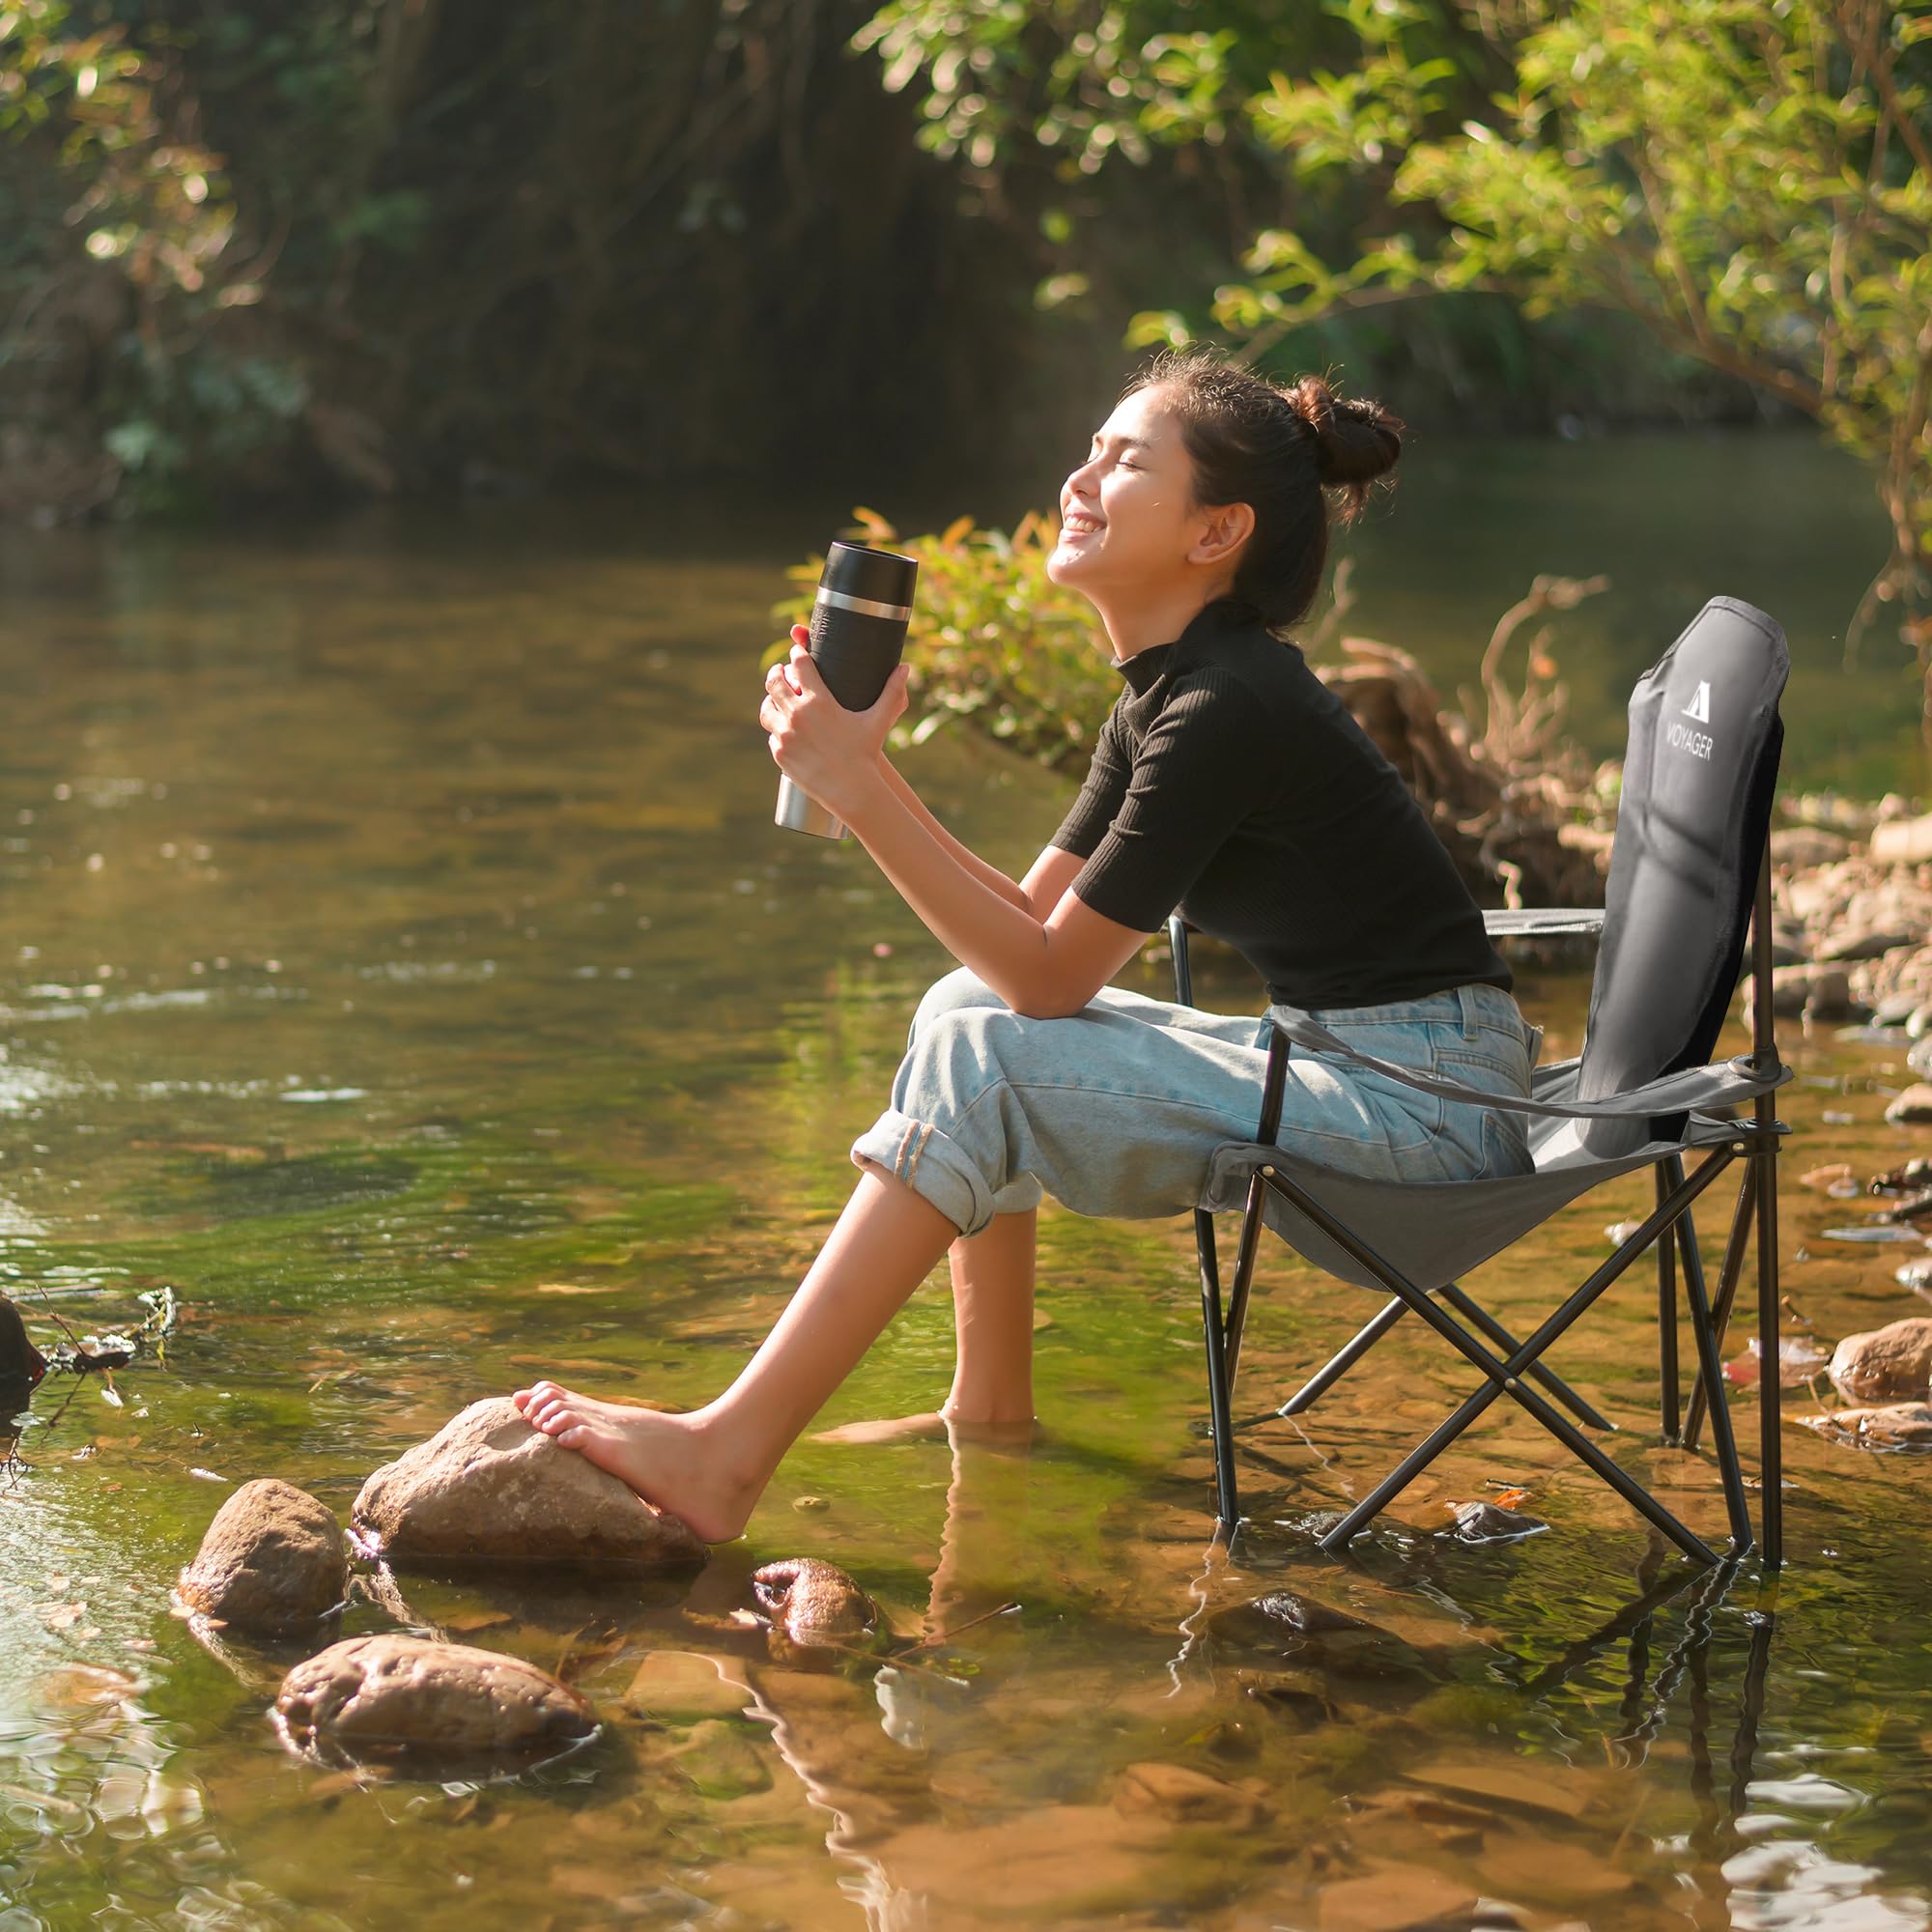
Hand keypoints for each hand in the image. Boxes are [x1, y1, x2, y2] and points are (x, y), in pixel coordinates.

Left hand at [760, 623, 908, 821]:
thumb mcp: (878, 721)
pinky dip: (778, 730)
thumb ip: (891, 693)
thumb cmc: (865, 754)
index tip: (797, 651)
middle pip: (775, 683)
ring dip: (771, 701)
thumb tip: (906, 668)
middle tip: (780, 671)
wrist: (851, 790)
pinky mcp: (780, 753)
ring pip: (767, 709)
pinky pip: (773, 736)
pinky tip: (784, 729)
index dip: (797, 653)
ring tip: (776, 699)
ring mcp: (785, 735)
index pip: (800, 665)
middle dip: (776, 673)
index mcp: (819, 701)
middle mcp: (797, 715)